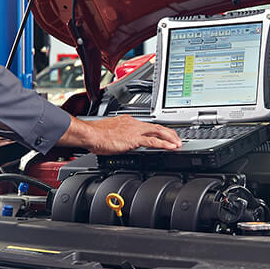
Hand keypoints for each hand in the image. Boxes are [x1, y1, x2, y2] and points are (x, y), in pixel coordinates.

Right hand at [61, 115, 182, 153]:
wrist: (90, 134)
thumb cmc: (96, 134)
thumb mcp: (111, 133)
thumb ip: (121, 137)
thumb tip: (122, 142)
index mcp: (128, 121)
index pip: (148, 124)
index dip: (159, 130)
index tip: (165, 134)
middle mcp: (134, 123)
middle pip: (157, 126)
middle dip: (170, 132)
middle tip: (178, 139)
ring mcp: (135, 130)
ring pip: (158, 131)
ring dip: (171, 138)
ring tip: (178, 143)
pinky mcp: (133, 139)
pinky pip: (153, 141)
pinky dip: (164, 144)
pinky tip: (171, 147)